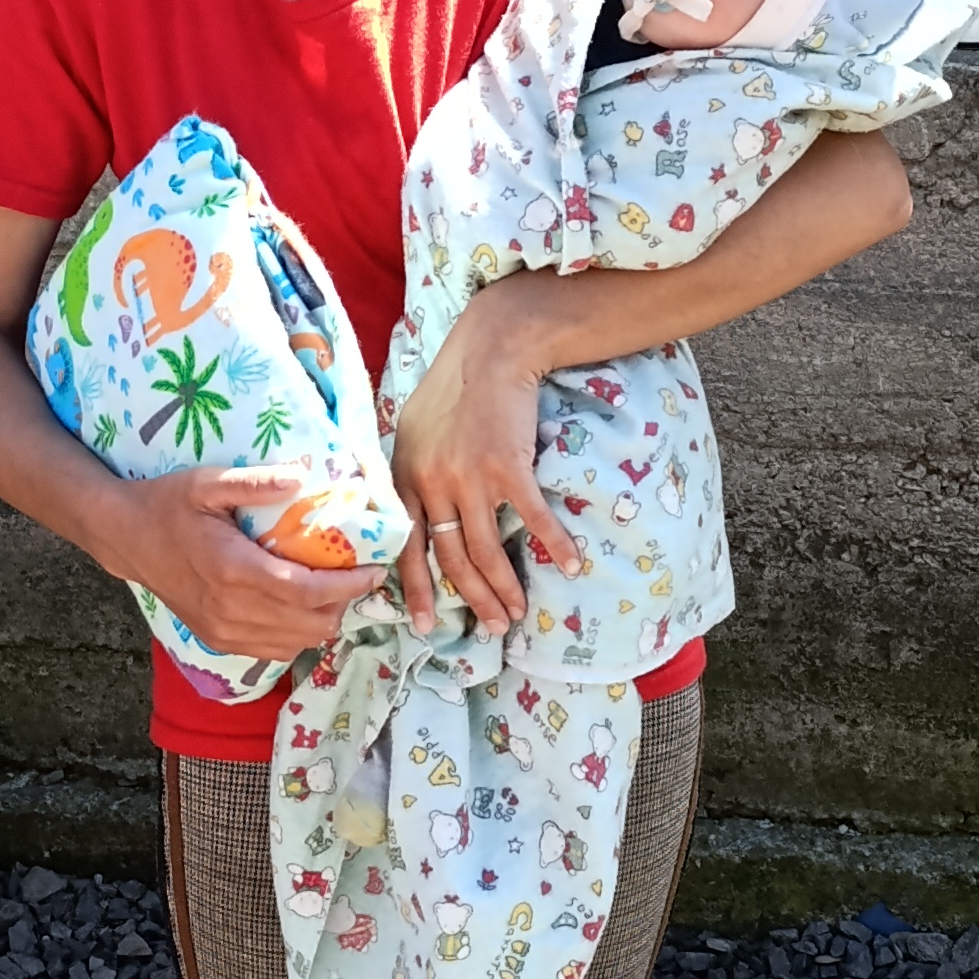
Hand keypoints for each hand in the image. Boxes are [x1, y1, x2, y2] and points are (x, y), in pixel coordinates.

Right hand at [93, 463, 388, 663]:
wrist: (126, 539)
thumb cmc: (168, 504)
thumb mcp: (205, 482)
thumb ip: (253, 482)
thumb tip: (300, 478)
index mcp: (233, 569)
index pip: (307, 592)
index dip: (348, 586)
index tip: (374, 570)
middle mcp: (231, 609)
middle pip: (310, 622)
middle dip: (343, 603)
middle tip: (357, 575)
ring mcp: (224, 630)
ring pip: (297, 642)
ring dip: (323, 619)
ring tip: (332, 589)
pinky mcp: (219, 640)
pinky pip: (276, 650)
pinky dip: (299, 633)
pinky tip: (302, 607)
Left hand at [388, 279, 587, 637]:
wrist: (492, 349)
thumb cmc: (456, 387)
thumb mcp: (413, 430)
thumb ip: (412, 473)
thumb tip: (418, 510)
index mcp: (406, 478)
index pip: (408, 546)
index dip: (417, 589)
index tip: (425, 625)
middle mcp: (432, 483)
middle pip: (452, 558)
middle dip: (474, 599)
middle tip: (493, 628)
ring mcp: (469, 478)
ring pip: (486, 550)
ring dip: (505, 588)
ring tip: (519, 613)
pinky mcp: (507, 467)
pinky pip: (532, 519)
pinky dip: (555, 545)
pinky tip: (572, 565)